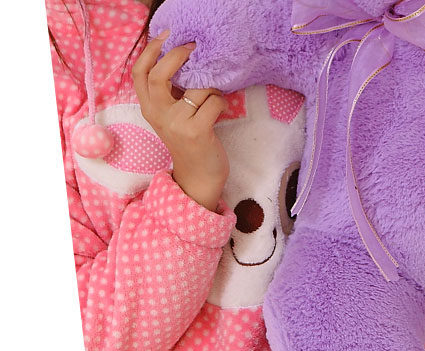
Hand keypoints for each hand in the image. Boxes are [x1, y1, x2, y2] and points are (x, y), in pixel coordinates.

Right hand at [132, 31, 229, 211]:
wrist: (199, 175)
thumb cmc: (190, 141)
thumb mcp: (172, 116)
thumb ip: (171, 92)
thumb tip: (185, 58)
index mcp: (149, 108)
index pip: (139, 73)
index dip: (150, 51)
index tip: (165, 36)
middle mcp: (158, 115)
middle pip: (158, 75)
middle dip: (177, 56)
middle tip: (193, 48)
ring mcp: (176, 124)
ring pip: (196, 88)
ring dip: (211, 87)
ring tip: (214, 97)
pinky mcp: (196, 131)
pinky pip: (213, 102)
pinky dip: (222, 102)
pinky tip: (220, 111)